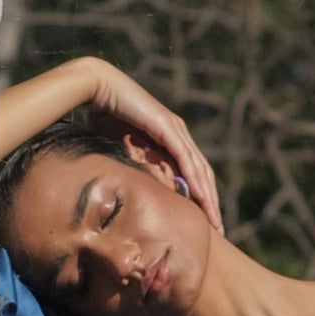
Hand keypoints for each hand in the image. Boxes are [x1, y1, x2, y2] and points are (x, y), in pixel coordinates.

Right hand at [0, 58, 223, 232]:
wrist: (96, 87)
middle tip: (218, 228)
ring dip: (208, 197)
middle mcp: (177, 132)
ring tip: (214, 220)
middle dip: (210, 201)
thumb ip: (130, 162)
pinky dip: (195, 181)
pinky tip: (202, 199)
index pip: (191, 170)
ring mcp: (175, 129)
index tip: (203, 219)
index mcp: (168, 137)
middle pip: (202, 173)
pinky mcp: (167, 128)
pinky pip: (185, 159)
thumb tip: (126, 185)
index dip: (200, 195)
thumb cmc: (101, 114)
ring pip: (199, 169)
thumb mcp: (120, 147)